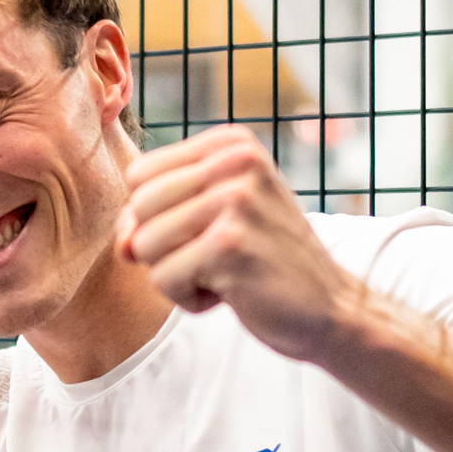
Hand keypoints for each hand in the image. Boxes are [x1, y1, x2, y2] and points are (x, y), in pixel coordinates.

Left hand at [117, 129, 362, 362]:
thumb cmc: (263, 262)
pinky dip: (188, 299)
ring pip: (144, 244)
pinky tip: (231, 293)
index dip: (155, 217)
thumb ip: (156, 217)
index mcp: (232, 143)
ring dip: (176, 275)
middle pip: (137, 208)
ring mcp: (235, 200)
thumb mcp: (212, 220)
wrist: (329, 308)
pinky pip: (163, 278)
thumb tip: (123, 244)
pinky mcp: (230, 244)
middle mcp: (236, 161)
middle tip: (216, 257)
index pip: (140, 175)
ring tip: (224, 274)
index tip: (206, 232)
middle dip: (163, 248)